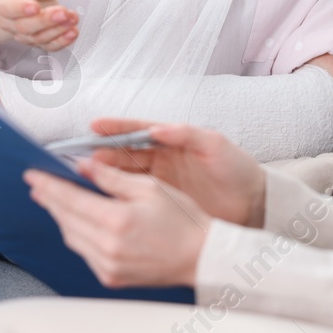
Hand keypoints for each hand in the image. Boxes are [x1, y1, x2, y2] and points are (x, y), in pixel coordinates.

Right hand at [0, 0, 78, 49]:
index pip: (5, 8)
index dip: (19, 9)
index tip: (36, 6)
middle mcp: (9, 20)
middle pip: (23, 27)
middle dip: (45, 21)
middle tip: (63, 12)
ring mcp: (22, 32)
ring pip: (37, 38)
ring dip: (57, 30)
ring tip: (72, 17)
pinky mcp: (38, 39)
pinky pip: (48, 46)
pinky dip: (62, 42)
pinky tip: (73, 32)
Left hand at [24, 160, 208, 287]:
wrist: (201, 257)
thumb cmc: (182, 219)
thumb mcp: (150, 188)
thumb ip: (113, 178)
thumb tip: (83, 167)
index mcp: (116, 221)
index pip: (70, 200)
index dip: (48, 186)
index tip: (32, 175)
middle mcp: (107, 247)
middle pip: (66, 219)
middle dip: (50, 200)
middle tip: (37, 185)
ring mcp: (108, 266)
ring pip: (71, 238)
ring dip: (61, 218)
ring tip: (54, 201)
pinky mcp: (111, 277)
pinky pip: (84, 253)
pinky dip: (77, 235)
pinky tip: (77, 223)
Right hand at [83, 119, 265, 226]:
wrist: (254, 204)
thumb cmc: (237, 169)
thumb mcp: (216, 145)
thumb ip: (188, 134)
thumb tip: (159, 127)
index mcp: (172, 141)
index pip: (138, 131)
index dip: (115, 128)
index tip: (94, 127)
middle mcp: (162, 160)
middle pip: (124, 154)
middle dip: (100, 154)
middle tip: (78, 158)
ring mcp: (160, 183)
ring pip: (124, 177)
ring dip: (103, 177)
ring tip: (81, 179)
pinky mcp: (162, 205)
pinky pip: (133, 199)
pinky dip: (115, 198)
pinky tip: (100, 202)